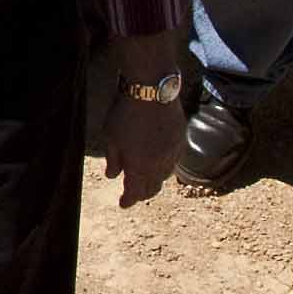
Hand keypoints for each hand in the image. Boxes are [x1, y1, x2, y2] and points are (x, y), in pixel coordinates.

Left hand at [104, 88, 178, 207]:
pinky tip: (159, 162)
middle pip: (152, 188)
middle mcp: (160, 165)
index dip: (128, 200)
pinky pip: (174, 161)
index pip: (135, 192)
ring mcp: (173, 153)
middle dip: (142, 193)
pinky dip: (165, 166)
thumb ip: (113, 160)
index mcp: (140, 168)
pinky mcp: (181, 140)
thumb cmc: (126, 113)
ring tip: (146, 179)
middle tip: (134, 193)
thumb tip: (112, 176)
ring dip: (154, 180)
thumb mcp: (111, 137)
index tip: (122, 204)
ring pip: (165, 176)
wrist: (152, 90)